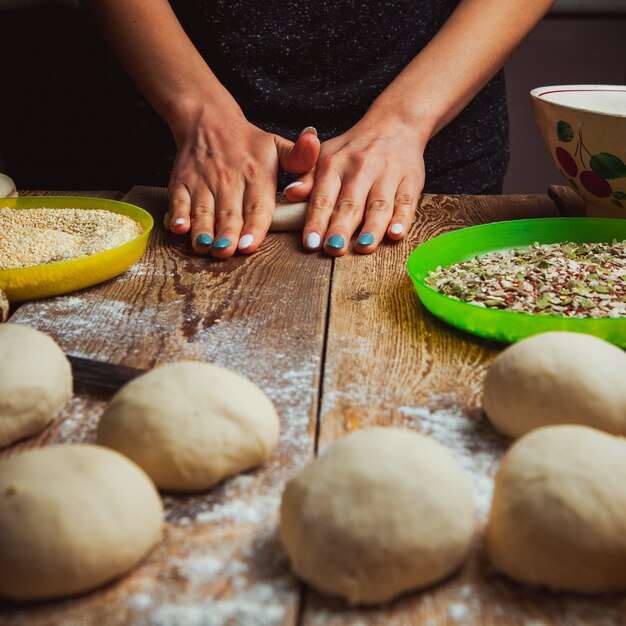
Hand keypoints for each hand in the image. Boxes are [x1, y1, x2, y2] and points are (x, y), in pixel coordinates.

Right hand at [167, 106, 318, 257]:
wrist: (208, 120)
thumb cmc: (248, 143)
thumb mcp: (277, 145)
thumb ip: (300, 156)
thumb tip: (315, 141)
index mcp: (256, 175)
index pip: (257, 205)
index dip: (253, 226)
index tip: (249, 244)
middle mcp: (229, 179)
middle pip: (229, 212)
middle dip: (227, 234)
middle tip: (227, 252)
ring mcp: (203, 181)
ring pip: (203, 210)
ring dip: (203, 230)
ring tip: (205, 247)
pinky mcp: (182, 182)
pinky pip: (178, 200)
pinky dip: (178, 215)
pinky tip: (180, 229)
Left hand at [283, 114, 425, 254]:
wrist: (394, 124)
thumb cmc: (353, 150)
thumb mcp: (325, 156)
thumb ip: (307, 177)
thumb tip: (291, 193)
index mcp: (335, 163)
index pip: (323, 197)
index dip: (316, 221)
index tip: (310, 243)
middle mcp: (362, 166)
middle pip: (350, 203)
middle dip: (341, 227)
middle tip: (333, 249)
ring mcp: (389, 173)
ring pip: (379, 204)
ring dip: (372, 227)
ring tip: (363, 247)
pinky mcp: (412, 179)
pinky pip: (407, 202)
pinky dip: (402, 219)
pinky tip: (395, 234)